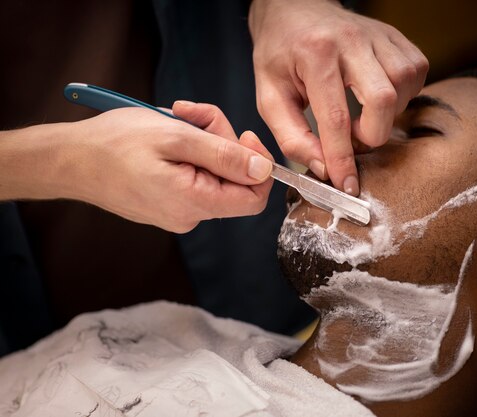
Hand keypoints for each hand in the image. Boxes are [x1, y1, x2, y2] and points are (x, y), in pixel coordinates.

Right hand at [0, 102, 273, 232]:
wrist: (69, 159)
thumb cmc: (114, 143)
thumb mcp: (176, 136)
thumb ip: (224, 155)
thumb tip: (263, 169)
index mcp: (195, 202)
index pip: (255, 198)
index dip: (260, 166)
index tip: (245, 136)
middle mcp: (190, 215)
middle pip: (234, 179)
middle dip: (222, 140)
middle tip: (195, 115)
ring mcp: (178, 211)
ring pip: (214, 173)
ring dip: (204, 140)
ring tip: (176, 118)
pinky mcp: (168, 202)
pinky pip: (194, 175)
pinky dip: (189, 151)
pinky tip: (167, 134)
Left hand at [249, 0, 427, 194]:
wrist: (294, 9)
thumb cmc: (280, 56)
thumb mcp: (270, 97)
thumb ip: (293, 137)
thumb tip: (323, 168)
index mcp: (314, 54)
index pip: (335, 117)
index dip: (342, 159)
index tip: (346, 185)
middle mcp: (351, 40)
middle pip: (382, 100)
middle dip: (372, 134)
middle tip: (352, 137)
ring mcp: (378, 35)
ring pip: (404, 86)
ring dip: (387, 114)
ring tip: (362, 113)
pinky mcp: (396, 36)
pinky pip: (416, 72)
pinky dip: (402, 95)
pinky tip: (377, 96)